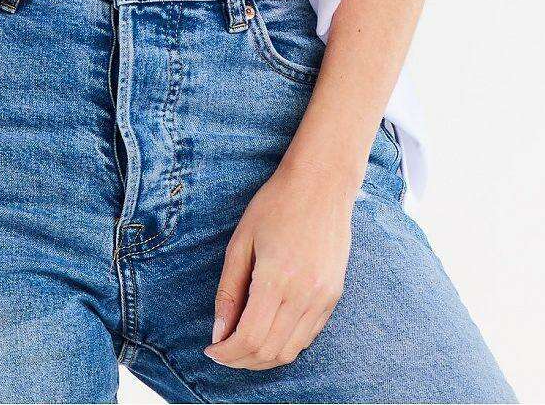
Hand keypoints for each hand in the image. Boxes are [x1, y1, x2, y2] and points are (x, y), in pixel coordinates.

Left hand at [203, 159, 355, 370]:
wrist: (321, 184)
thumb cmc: (275, 205)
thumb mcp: (241, 241)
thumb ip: (228, 290)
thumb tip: (219, 332)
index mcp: (276, 279)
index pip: (249, 338)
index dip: (226, 353)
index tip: (211, 349)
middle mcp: (304, 294)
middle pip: (269, 351)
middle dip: (240, 360)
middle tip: (222, 351)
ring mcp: (323, 298)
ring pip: (290, 351)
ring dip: (262, 359)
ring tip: (241, 347)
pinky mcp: (334, 296)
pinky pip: (308, 337)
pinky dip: (285, 345)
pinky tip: (268, 334)